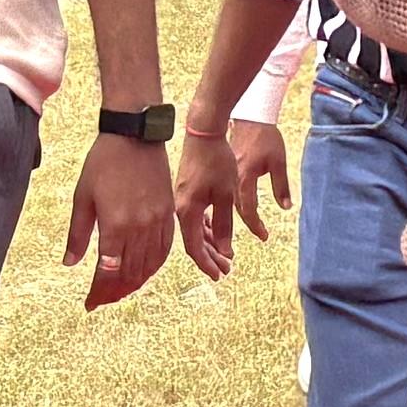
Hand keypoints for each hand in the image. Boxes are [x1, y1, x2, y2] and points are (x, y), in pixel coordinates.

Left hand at [69, 129, 176, 307]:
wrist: (135, 137)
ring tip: (119, 291)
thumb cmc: (104, 163)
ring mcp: (157, 222)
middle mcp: (140, 228)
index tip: (90, 303)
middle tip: (101, 300)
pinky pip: (164, 251)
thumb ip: (78, 235)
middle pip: (129, 274)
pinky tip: (143, 272)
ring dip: (134, 283)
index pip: (108, 273)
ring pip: (149, 266)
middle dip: (114, 293)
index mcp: (115, 225)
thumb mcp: (83, 198)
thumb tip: (70, 263)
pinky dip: (153, 267)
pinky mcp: (168, 215)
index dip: (99, 292)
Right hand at [174, 111, 289, 279]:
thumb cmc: (217, 160)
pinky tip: (216, 233)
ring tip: (226, 256)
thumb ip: (224, 225)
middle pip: (194, 240)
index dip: (207, 264)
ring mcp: (181, 199)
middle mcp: (180, 208)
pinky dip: (206, 227)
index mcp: (187, 211)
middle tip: (226, 270)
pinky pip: (195, 216)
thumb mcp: (226, 194)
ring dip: (211, 242)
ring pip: (195, 229)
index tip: (219, 276)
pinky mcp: (186, 190)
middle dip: (211, 257)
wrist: (203, 131)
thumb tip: (226, 252)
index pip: (194, 247)